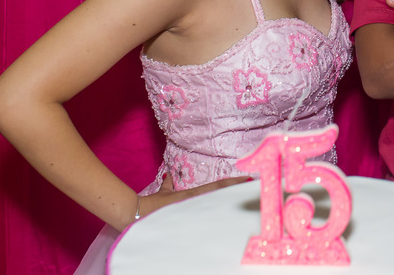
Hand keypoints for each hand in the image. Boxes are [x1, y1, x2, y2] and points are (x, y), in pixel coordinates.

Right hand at [134, 173, 250, 224]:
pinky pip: (205, 214)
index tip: (248, 179)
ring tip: (247, 194)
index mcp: (193, 194)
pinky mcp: (186, 217)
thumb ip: (168, 184)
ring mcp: (192, 209)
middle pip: (222, 194)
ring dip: (230, 199)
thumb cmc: (152, 204)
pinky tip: (226, 215)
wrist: (138, 213)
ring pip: (216, 202)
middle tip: (255, 186)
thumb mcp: (163, 192)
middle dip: (237, 191)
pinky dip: (215, 213)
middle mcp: (196, 201)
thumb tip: (169, 176)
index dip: (233, 182)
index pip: (218, 186)